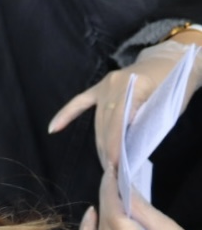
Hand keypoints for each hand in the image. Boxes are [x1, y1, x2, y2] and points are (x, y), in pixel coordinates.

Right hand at [49, 40, 201, 166]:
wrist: (173, 58)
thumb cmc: (177, 84)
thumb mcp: (169, 105)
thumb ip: (147, 123)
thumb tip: (129, 146)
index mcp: (134, 86)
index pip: (119, 122)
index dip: (115, 145)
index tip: (115, 165)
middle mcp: (115, 84)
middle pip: (105, 123)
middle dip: (107, 148)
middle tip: (112, 170)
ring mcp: (105, 84)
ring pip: (97, 119)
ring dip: (99, 141)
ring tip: (103, 161)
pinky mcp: (100, 86)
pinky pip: (80, 102)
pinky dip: (66, 115)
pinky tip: (53, 129)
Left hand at [80, 167, 201, 229]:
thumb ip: (142, 210)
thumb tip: (124, 188)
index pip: (115, 216)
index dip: (111, 192)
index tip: (111, 172)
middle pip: (105, 223)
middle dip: (106, 196)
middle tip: (109, 174)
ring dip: (100, 210)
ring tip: (107, 190)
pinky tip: (92, 215)